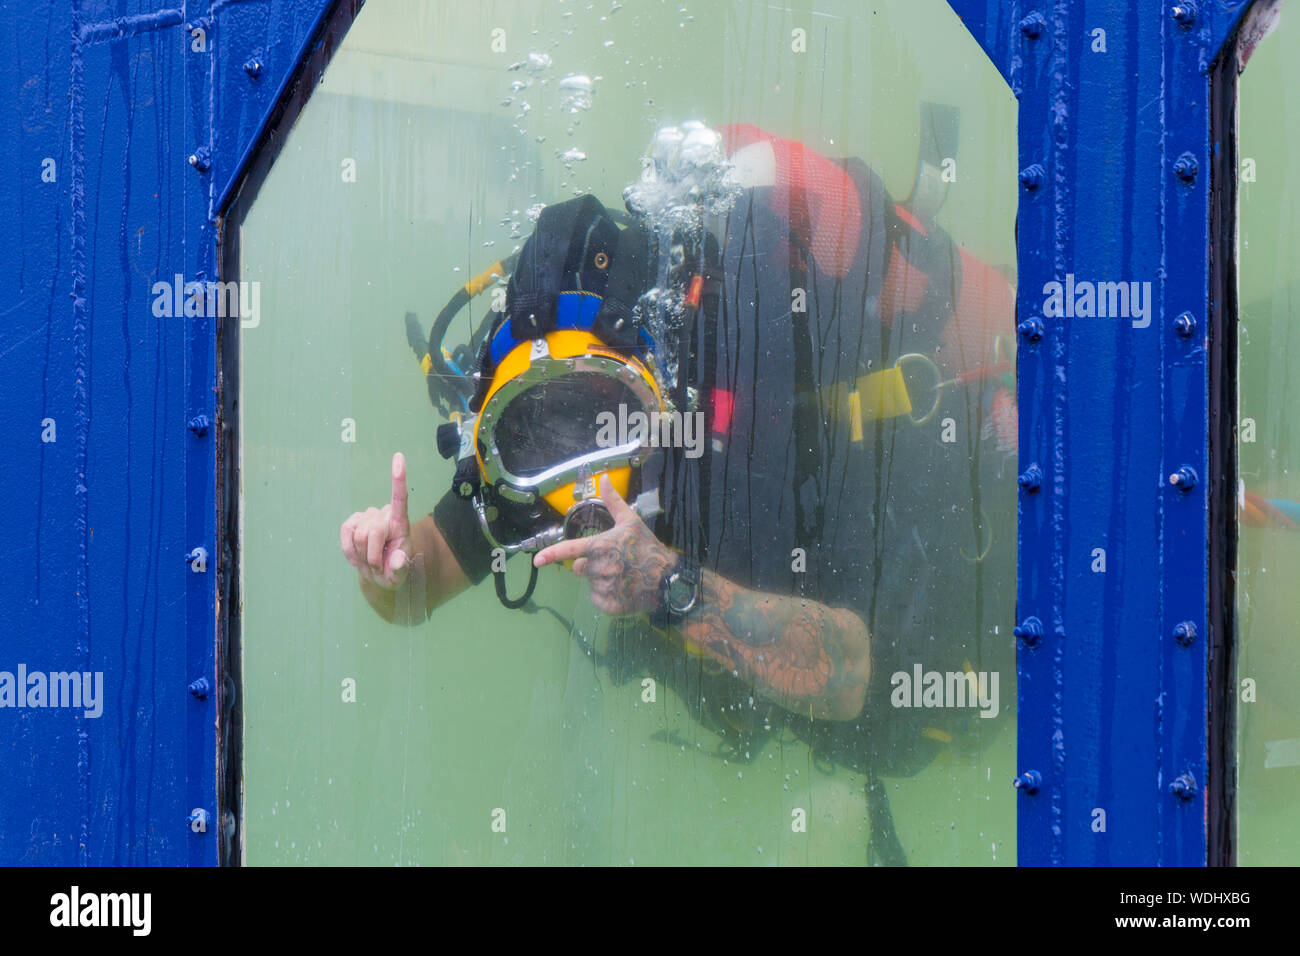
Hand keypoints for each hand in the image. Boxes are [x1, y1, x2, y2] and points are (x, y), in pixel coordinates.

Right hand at [340, 452, 413, 590]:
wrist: (381, 571)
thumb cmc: (394, 570)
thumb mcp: (401, 576)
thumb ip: (401, 569)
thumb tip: (398, 559)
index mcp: (401, 522)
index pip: (400, 498)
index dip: (399, 478)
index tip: (399, 457)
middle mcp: (383, 514)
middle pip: (372, 532)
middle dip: (372, 555)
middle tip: (378, 566)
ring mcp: (366, 516)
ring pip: (357, 536)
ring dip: (362, 556)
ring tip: (370, 561)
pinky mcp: (351, 522)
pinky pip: (345, 535)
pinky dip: (349, 551)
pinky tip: (357, 556)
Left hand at [534, 475, 676, 615]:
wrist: (668, 578)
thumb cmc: (648, 547)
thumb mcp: (631, 521)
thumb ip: (613, 501)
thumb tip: (603, 478)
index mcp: (602, 547)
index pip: (570, 550)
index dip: (551, 555)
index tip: (537, 561)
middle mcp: (600, 568)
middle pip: (580, 568)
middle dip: (590, 564)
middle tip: (612, 560)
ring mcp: (605, 588)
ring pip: (590, 583)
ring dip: (600, 579)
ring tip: (621, 575)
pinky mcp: (610, 604)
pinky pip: (596, 599)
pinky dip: (605, 596)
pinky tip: (621, 588)